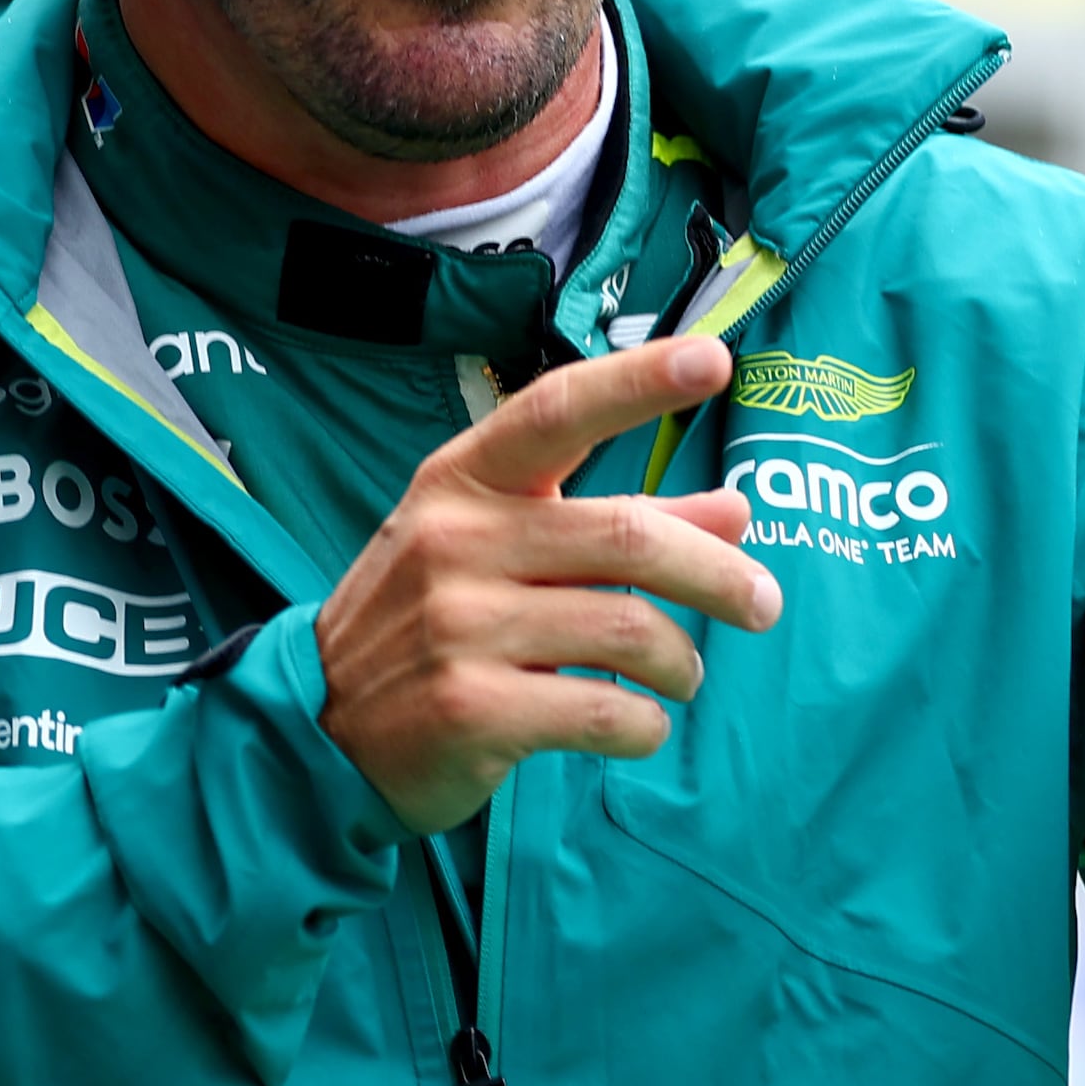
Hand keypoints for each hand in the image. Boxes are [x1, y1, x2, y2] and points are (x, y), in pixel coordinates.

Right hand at [314, 337, 779, 836]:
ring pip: (630, 631)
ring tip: (683, 676)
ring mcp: (457, 627)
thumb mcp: (500, 554)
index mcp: (461, 485)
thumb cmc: (430, 624)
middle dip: (718, 575)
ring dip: (682, 662)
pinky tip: (638, 725)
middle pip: (628, 535)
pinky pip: (605, 713)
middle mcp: (455, 542)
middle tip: (764, 604)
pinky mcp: (470, 710)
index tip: (713, 359)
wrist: (320, 727)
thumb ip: (617, 528)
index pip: (556, 413)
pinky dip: (645, 725)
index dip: (637, 382)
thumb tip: (738, 510)